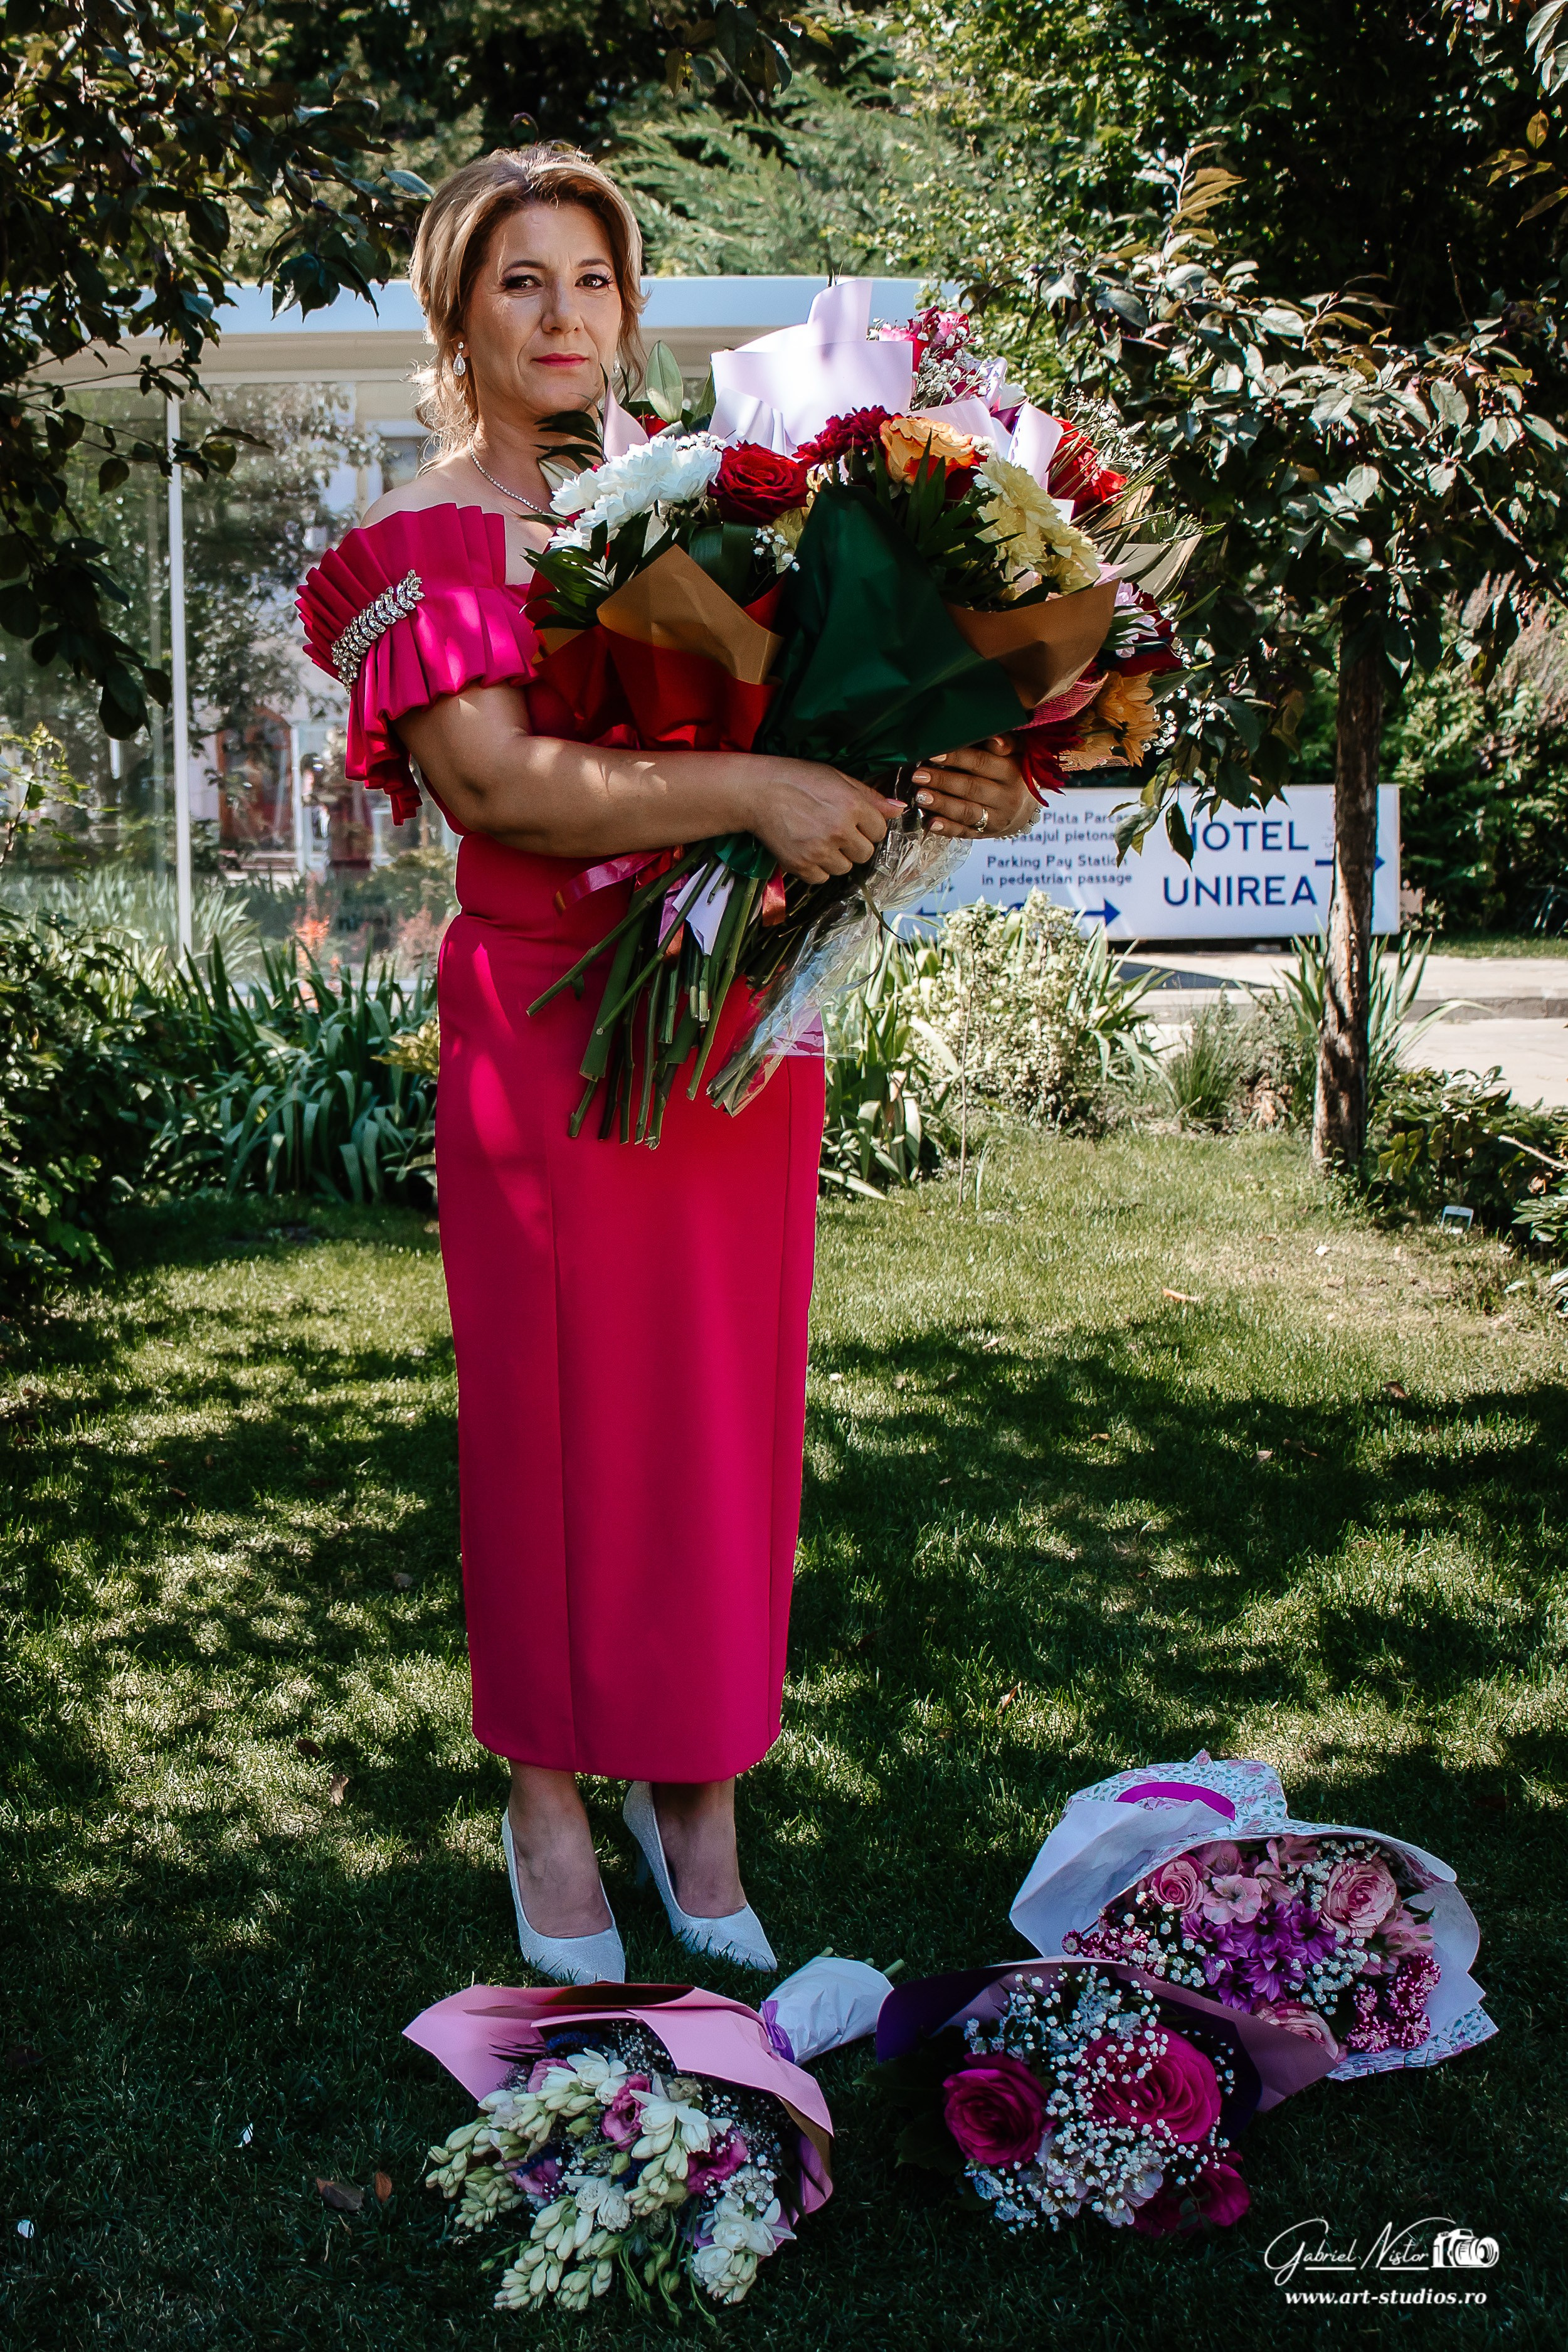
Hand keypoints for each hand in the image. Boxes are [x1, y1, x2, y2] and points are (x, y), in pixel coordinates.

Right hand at [742, 757, 905, 884]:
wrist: (757, 792)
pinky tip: (807, 849)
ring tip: (818, 839)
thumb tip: (900, 809)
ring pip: (844, 868)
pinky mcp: (801, 865)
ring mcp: (820, 850)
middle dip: (854, 845)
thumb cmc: (797, 779)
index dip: (867, 826)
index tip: (852, 820)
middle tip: (835, 831)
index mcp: (852, 805)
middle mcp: (839, 830)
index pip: (879, 831)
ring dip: (836, 858)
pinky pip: (821, 878)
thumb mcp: (837, 777)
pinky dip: (816, 868)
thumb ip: (870, 796)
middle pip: (865, 854)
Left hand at [912, 736, 1034, 838]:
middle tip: (918, 775)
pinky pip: (964, 832)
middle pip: (971, 788)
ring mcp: (996, 819)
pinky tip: (931, 823)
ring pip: (967, 812)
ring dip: (942, 804)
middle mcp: (1006, 798)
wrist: (1024, 807)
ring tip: (920, 797)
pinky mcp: (985, 834)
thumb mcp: (1017, 753)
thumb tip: (994, 739)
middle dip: (943, 781)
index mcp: (1012, 772)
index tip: (934, 754)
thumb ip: (1005, 743)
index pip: (982, 763)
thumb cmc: (1012, 770)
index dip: (957, 758)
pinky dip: (947, 829)